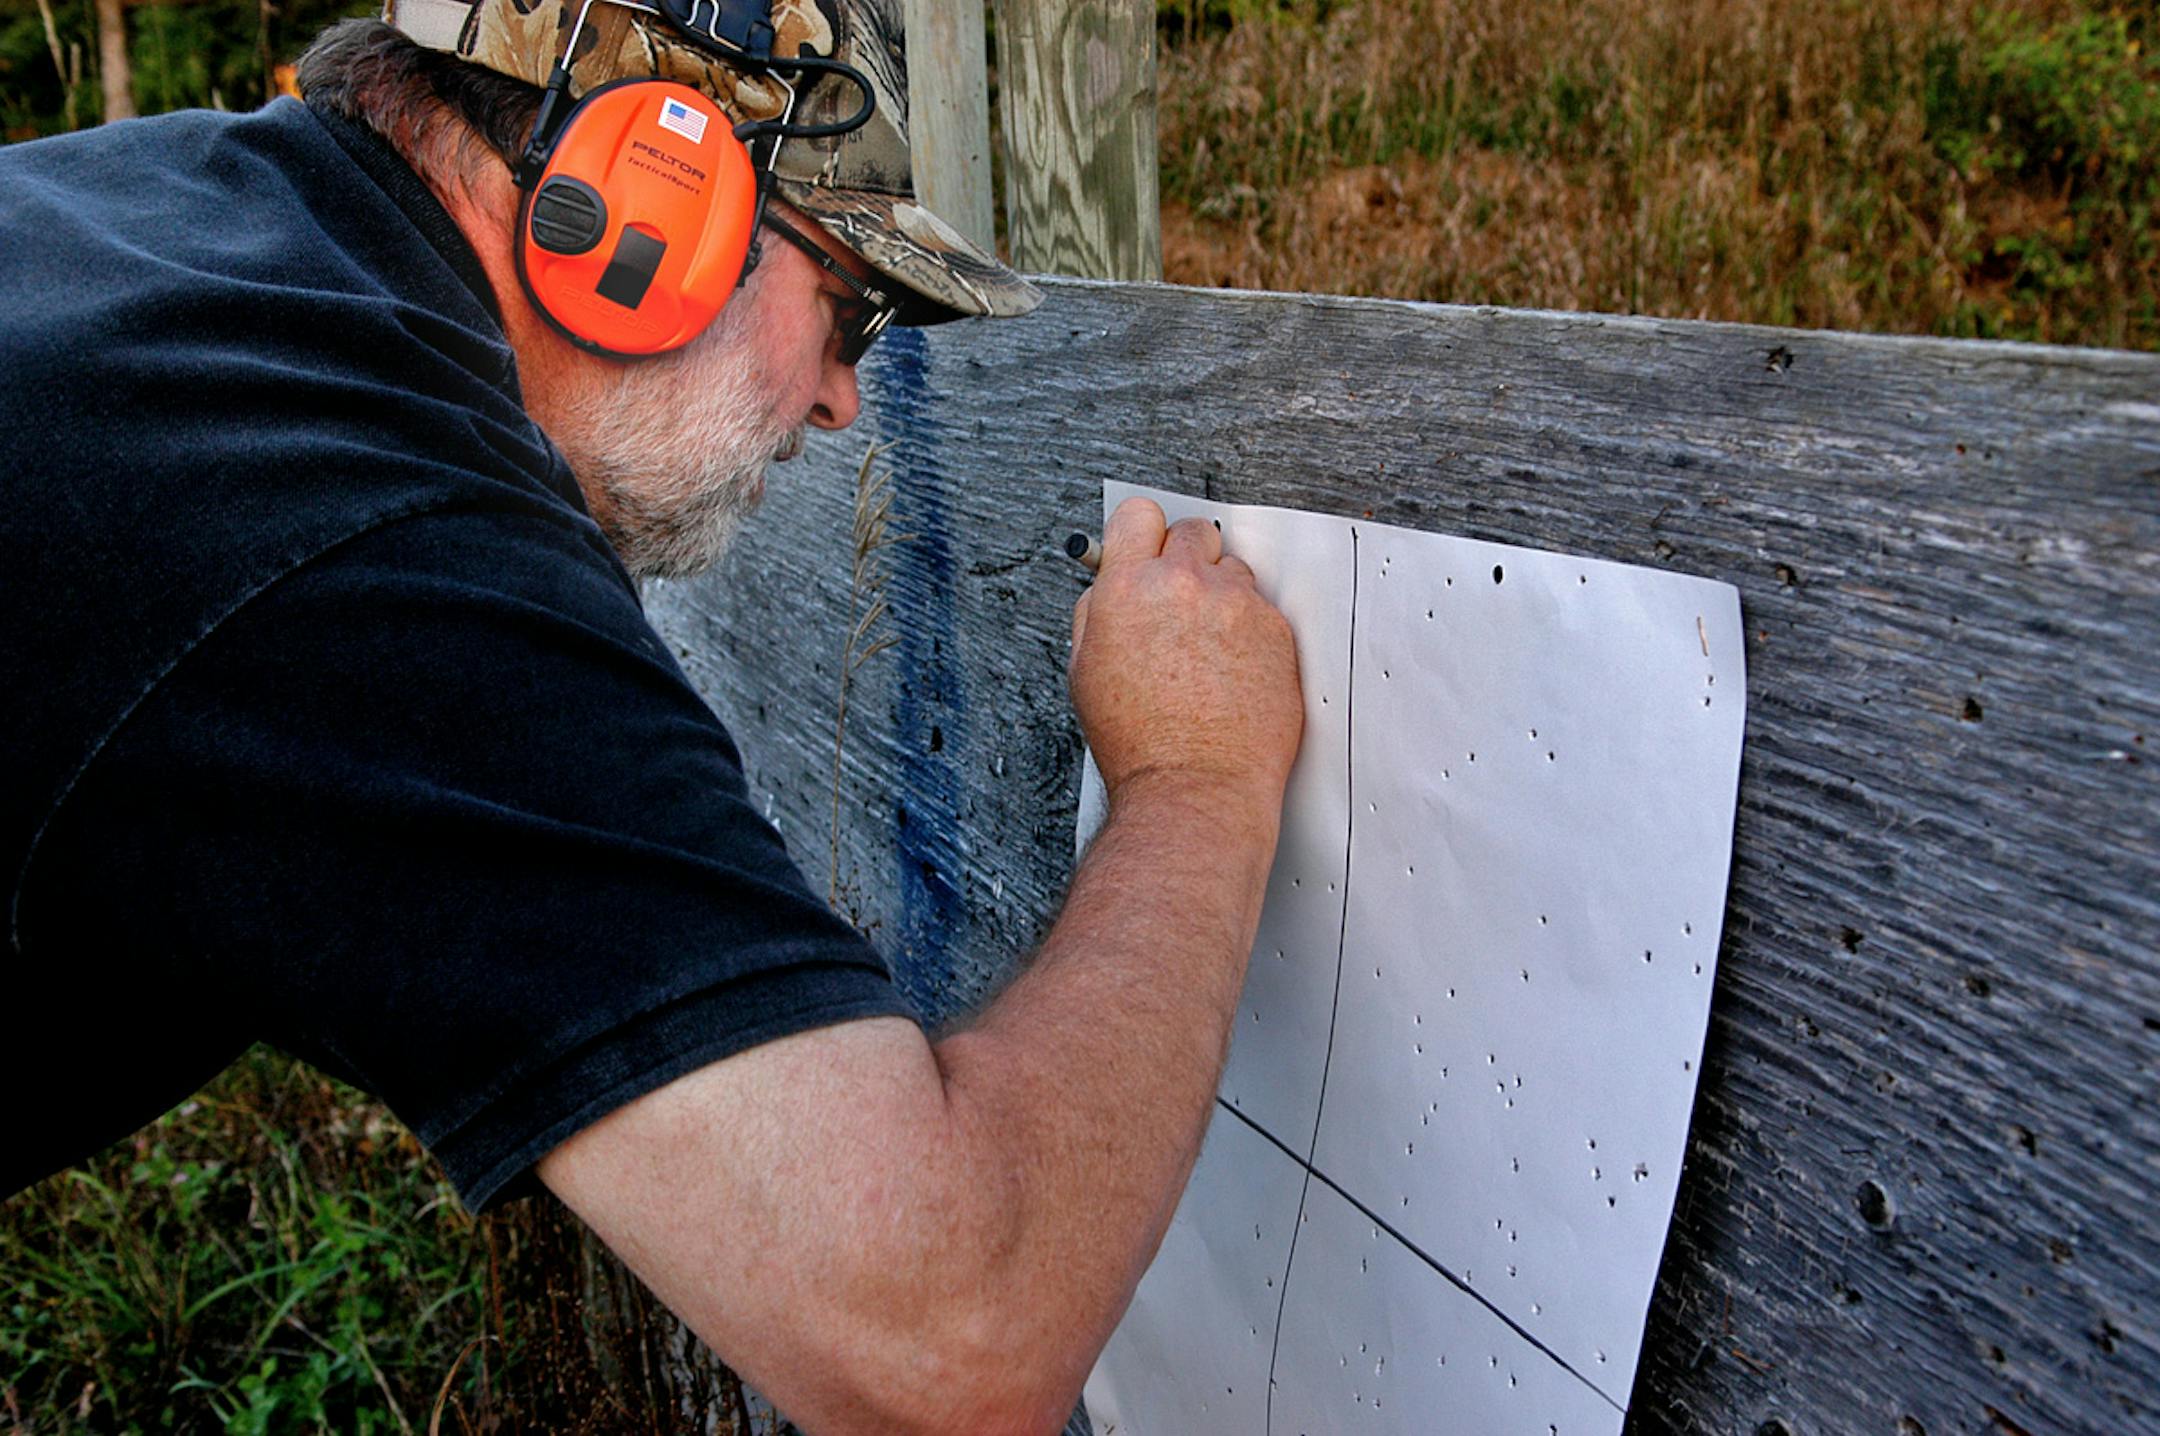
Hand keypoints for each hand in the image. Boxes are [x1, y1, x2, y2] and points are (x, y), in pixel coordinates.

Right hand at [1069, 498, 1303, 812]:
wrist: (1195, 786)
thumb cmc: (1140, 744)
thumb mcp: (1086, 671)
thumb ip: (1098, 614)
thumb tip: (1110, 585)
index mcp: (1125, 589)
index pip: (1137, 515)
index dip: (1142, 533)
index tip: (1147, 547)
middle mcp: (1182, 585)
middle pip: (1194, 530)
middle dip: (1187, 559)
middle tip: (1181, 599)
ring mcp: (1234, 604)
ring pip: (1232, 571)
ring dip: (1221, 597)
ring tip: (1208, 650)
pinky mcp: (1275, 628)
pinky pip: (1261, 610)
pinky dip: (1250, 632)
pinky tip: (1233, 671)